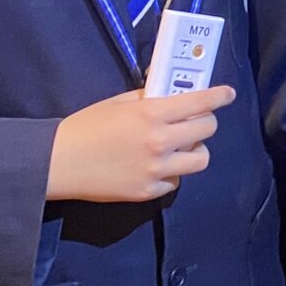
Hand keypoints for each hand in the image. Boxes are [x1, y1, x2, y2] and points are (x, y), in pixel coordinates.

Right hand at [48, 85, 233, 203]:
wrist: (58, 162)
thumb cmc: (85, 127)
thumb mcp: (119, 104)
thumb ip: (148, 99)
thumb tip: (172, 94)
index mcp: (152, 114)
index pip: (200, 102)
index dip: (219, 96)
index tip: (228, 95)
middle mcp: (160, 141)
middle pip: (207, 129)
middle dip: (204, 122)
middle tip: (194, 121)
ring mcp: (157, 169)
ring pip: (201, 159)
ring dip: (194, 150)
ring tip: (179, 147)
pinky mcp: (149, 191)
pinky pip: (176, 180)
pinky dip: (171, 172)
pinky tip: (155, 166)